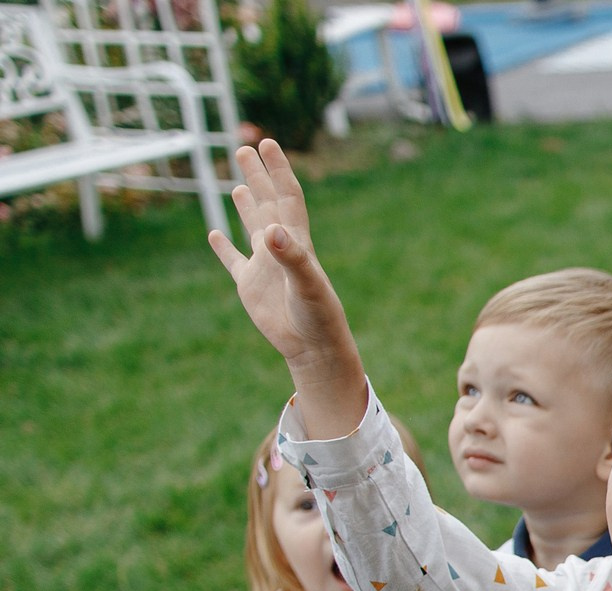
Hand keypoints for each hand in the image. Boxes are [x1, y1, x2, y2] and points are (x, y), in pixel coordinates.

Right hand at [207, 141, 358, 381]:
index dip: (278, 169)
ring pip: (252, 226)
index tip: (267, 143)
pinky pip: (233, 260)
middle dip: (258, 176)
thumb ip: (290, 257)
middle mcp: (280, 248)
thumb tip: (271, 230)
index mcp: (296, 242)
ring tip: (239, 185)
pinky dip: (223, 247)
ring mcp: (264, 266)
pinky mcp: (250, 285)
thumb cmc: (317, 317)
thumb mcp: (306, 284)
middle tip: (244, 148)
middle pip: (267, 203)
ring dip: (246, 205)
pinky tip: (214, 234)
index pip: (286, 196)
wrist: (313, 348)